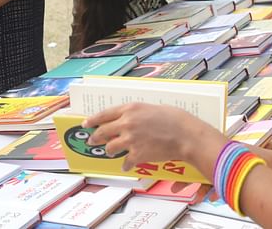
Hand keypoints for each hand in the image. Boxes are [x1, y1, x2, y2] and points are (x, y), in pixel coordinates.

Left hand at [84, 103, 221, 170]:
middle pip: (102, 132)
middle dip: (95, 138)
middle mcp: (127, 123)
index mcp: (130, 109)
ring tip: (112, 151)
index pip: (104, 114)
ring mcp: (130, 139)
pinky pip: (125, 162)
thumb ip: (135, 114)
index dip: (93, 120)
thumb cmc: (174, 118)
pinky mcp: (137, 154)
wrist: (185, 135)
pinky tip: (127, 165)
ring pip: (110, 148)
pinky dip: (126, 164)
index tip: (86, 124)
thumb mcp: (151, 108)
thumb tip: (127, 120)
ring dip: (110, 150)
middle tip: (92, 141)